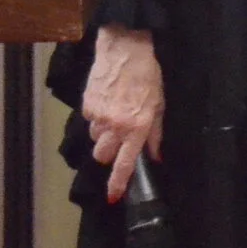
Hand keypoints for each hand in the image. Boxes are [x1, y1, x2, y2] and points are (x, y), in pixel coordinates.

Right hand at [84, 25, 164, 202]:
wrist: (125, 50)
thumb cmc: (149, 76)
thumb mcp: (160, 105)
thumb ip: (156, 133)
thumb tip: (155, 156)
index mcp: (137, 127)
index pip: (124, 163)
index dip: (118, 183)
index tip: (113, 197)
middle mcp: (116, 126)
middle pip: (102, 156)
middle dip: (109, 153)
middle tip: (119, 140)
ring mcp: (98, 116)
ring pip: (94, 139)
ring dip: (103, 135)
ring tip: (115, 116)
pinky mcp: (86, 105)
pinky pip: (90, 122)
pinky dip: (97, 119)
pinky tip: (107, 103)